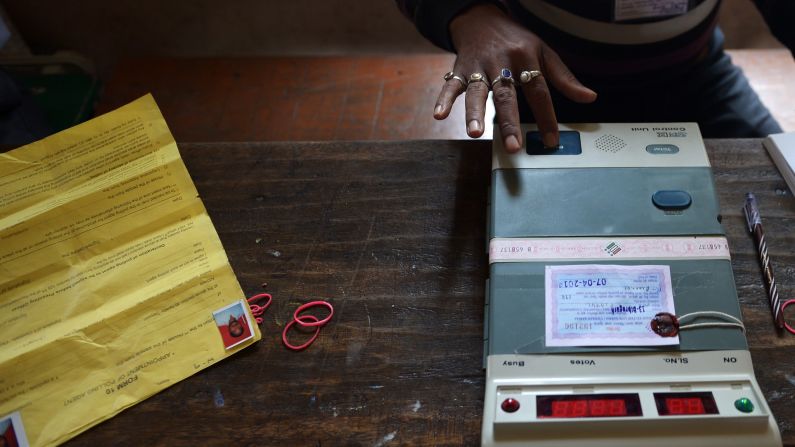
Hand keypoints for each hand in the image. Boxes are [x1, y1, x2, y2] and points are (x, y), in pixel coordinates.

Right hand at [434, 3, 596, 151]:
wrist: (482, 18)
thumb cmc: (516, 40)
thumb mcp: (544, 53)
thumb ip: (564, 78)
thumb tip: (589, 98)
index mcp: (526, 58)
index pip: (539, 91)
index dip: (546, 117)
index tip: (551, 141)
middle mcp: (502, 62)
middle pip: (507, 95)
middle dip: (509, 122)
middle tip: (513, 145)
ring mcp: (479, 67)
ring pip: (477, 92)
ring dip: (475, 113)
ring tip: (475, 133)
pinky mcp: (460, 69)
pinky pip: (451, 85)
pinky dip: (444, 100)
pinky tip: (439, 116)